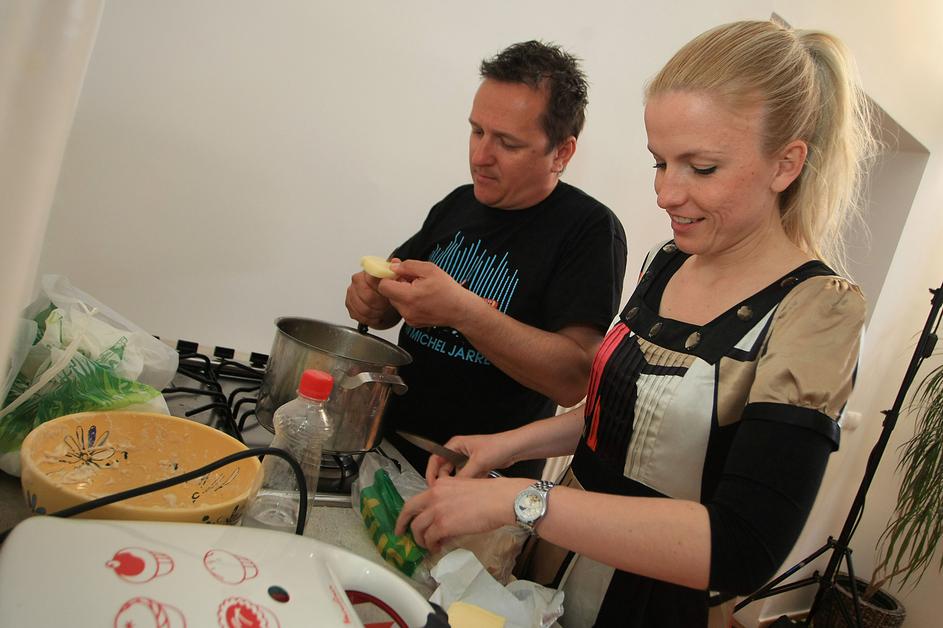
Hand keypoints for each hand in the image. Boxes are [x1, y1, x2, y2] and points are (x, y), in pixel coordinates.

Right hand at [345, 258, 403, 327]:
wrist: (386, 303)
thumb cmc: (390, 292)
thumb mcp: (398, 282)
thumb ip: (397, 272)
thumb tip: (395, 263)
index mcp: (369, 271)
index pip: (372, 278)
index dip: (382, 290)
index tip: (388, 295)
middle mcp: (358, 279)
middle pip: (367, 295)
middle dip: (379, 304)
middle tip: (386, 306)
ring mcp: (352, 291)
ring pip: (361, 307)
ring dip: (374, 312)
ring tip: (381, 311)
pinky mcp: (349, 303)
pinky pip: (356, 314)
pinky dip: (367, 318)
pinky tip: (374, 316)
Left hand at [378, 260, 479, 329]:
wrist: (460, 310)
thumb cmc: (448, 291)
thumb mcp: (430, 269)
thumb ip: (408, 266)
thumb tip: (393, 266)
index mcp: (409, 296)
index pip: (383, 286)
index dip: (389, 277)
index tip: (396, 273)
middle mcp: (406, 310)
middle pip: (389, 294)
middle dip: (398, 284)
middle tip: (413, 280)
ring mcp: (409, 318)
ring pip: (396, 301)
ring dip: (403, 293)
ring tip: (420, 290)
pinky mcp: (412, 323)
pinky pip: (403, 308)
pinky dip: (409, 302)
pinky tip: (422, 299)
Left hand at [394, 476, 529, 552]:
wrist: (500, 499)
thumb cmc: (491, 494)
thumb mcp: (464, 490)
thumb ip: (449, 501)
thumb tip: (444, 520)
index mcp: (440, 484)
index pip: (418, 497)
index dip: (411, 510)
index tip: (408, 518)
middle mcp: (434, 494)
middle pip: (409, 510)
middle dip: (402, 523)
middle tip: (400, 533)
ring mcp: (437, 510)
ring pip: (417, 527)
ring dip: (420, 539)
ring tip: (428, 546)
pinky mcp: (443, 525)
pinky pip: (429, 538)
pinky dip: (431, 545)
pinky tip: (437, 548)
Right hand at [426, 433, 517, 484]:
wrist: (516, 448)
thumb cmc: (499, 446)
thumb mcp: (479, 462)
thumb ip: (464, 475)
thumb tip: (453, 488)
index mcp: (456, 444)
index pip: (436, 458)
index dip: (432, 472)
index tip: (432, 484)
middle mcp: (460, 451)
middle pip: (445, 468)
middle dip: (445, 481)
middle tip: (444, 492)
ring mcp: (468, 459)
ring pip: (456, 475)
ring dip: (459, 483)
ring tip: (460, 491)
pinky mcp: (476, 466)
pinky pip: (467, 477)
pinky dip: (468, 483)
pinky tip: (473, 487)